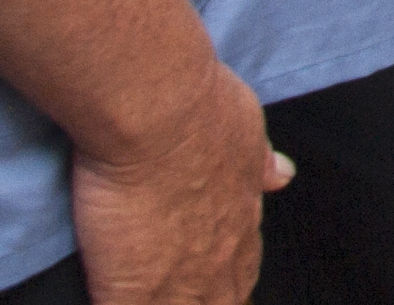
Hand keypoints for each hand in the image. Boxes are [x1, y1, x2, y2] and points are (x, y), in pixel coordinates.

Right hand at [69, 61, 287, 304]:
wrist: (158, 113)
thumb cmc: (202, 109)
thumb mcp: (246, 128)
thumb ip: (258, 161)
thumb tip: (281, 174)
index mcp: (242, 219)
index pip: (243, 267)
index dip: (226, 276)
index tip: (210, 276)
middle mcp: (220, 257)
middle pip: (221, 301)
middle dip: (204, 298)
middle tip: (179, 288)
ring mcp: (178, 280)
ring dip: (167, 302)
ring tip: (151, 289)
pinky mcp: (133, 290)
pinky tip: (112, 297)